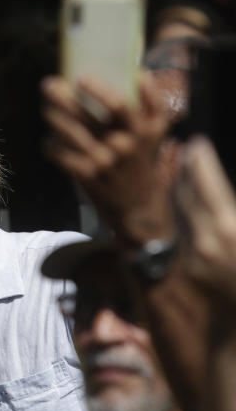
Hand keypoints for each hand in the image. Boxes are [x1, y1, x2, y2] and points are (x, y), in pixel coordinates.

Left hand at [42, 74, 173, 244]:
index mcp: (142, 130)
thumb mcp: (156, 133)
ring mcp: (104, 161)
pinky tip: (49, 139)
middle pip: (86, 116)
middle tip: (48, 84)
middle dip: (62, 97)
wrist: (138, 206)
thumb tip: (138, 72)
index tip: (80, 77)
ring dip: (53, 117)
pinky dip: (51, 145)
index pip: (119, 105)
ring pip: (70, 133)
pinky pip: (61, 155)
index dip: (98, 90)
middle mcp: (123, 144)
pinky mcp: (87, 176)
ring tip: (46, 108)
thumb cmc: (143, 161)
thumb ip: (151, 104)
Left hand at [175, 137, 235, 306]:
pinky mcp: (188, 267)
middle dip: (186, 171)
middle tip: (185, 150)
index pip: (206, 184)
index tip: (196, 142)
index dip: (200, 161)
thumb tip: (224, 192)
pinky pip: (181, 232)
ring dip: (180, 190)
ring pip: (180, 213)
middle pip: (187, 195)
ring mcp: (193, 255)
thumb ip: (231, 203)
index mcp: (228, 227)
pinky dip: (182, 214)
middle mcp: (204, 240)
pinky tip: (185, 203)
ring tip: (183, 171)